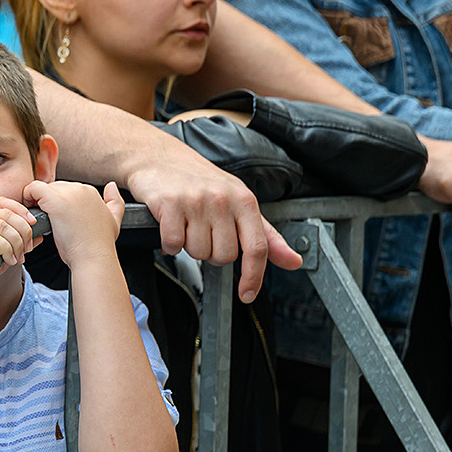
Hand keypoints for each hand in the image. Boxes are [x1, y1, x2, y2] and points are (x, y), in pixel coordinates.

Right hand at [0, 197, 38, 287]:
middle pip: (6, 213)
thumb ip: (15, 246)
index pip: (3, 202)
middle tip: (28, 248)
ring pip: (2, 224)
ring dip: (16, 242)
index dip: (21, 210)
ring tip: (18, 257)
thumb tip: (39, 238)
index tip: (32, 225)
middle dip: (23, 230)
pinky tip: (9, 261)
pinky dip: (6, 249)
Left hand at [26, 180, 122, 267]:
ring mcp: (67, 193)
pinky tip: (31, 213)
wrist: (94, 258)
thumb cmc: (98, 246)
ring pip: (43, 189)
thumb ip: (115, 202)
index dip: (58, 203)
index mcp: (91, 191)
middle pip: (53, 188)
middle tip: (46, 222)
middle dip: (47, 202)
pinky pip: (33, 189)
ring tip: (39, 220)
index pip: (65, 189)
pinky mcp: (55, 201)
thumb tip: (111, 186)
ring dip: (37, 202)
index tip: (56, 219)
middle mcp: (80, 188)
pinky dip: (28, 197)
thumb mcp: (114, 221)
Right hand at [126, 157, 301, 303]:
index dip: (254, 276)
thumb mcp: (239, 202)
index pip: (257, 248)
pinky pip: (173, 243)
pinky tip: (170, 225)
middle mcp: (222, 199)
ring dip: (189, 245)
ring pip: (198, 252)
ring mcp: (196, 200)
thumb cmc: (200, 181)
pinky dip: (169, 243)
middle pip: (224, 256)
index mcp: (244, 200)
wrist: (158, 157)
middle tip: (203, 231)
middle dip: (212, 252)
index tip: (247, 294)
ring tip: (186, 224)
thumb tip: (293, 261)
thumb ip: (266, 235)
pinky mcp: (170, 203)